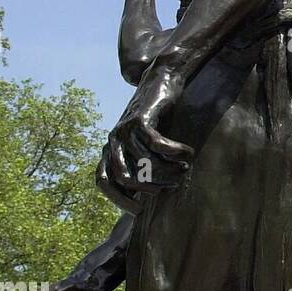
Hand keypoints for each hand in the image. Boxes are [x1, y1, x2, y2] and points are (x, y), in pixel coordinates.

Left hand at [97, 65, 192, 211]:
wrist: (161, 79)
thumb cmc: (157, 116)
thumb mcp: (144, 142)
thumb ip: (141, 163)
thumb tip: (148, 193)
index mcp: (109, 148)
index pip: (103, 181)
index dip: (118, 198)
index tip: (138, 212)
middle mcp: (112, 139)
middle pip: (123, 175)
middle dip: (147, 188)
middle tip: (169, 188)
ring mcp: (125, 128)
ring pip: (144, 161)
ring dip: (168, 170)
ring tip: (184, 169)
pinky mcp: (142, 118)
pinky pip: (157, 144)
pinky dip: (174, 152)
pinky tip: (188, 153)